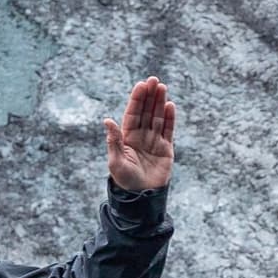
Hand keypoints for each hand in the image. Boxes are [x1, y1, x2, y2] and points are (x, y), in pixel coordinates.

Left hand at [104, 77, 175, 194]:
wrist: (141, 197)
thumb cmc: (124, 180)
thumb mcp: (116, 160)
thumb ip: (114, 140)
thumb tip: (107, 120)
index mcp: (127, 136)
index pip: (133, 113)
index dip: (137, 99)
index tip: (141, 85)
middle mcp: (141, 136)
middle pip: (146, 111)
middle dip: (150, 96)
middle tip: (154, 80)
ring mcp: (154, 141)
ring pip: (157, 117)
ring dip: (160, 102)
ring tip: (162, 87)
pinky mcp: (166, 149)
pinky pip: (168, 130)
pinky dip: (170, 118)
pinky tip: (170, 105)